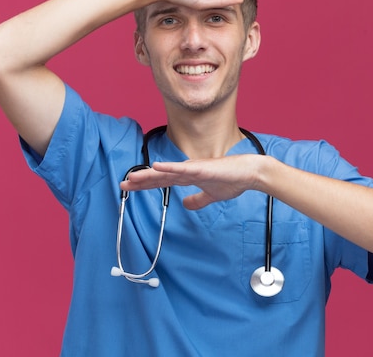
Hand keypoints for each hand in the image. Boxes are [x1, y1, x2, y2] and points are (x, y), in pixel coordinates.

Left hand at [120, 154, 265, 209]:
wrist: (249, 174)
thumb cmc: (233, 181)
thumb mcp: (211, 196)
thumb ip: (198, 200)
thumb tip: (186, 204)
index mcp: (188, 177)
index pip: (162, 181)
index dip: (145, 184)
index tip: (129, 187)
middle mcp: (187, 171)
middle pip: (159, 176)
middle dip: (141, 181)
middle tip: (122, 185)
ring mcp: (193, 168)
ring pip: (166, 172)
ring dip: (149, 174)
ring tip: (132, 177)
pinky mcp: (202, 168)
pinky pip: (183, 169)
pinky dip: (169, 168)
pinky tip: (157, 167)